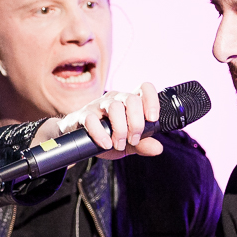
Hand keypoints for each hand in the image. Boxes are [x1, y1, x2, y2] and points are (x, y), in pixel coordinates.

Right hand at [35, 83, 163, 159]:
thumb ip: (142, 145)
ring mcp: (98, 105)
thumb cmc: (105, 137)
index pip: (144, 88)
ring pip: (114, 107)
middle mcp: (115, 99)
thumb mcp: (127, 144)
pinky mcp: (83, 115)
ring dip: (120, 129)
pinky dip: (100, 134)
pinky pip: (92, 119)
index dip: (152, 100)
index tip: (153, 119)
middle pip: (132, 99)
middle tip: (133, 140)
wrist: (78, 141)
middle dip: (136, 123)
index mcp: (128, 102)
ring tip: (118, 144)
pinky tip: (105, 144)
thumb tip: (158, 148)